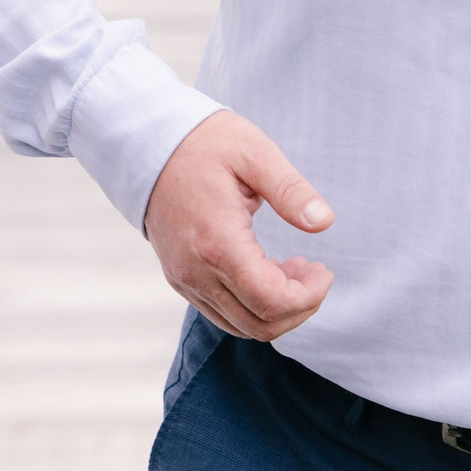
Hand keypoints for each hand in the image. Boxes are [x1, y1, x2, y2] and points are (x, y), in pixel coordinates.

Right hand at [145, 110, 334, 339]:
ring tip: (292, 270)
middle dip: (300, 308)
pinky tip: (266, 270)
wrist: (147, 145)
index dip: (309, 296)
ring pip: (241, 326)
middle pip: (259, 324)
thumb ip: (291, 191)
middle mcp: (196, 271)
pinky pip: (222, 313)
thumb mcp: (254, 153)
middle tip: (313, 271)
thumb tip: (324, 222)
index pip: (271, 300)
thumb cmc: (205, 144)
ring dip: (277, 309)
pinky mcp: (179, 277)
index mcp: (217, 242)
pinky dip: (252, 305)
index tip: (323, 270)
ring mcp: (184, 278)